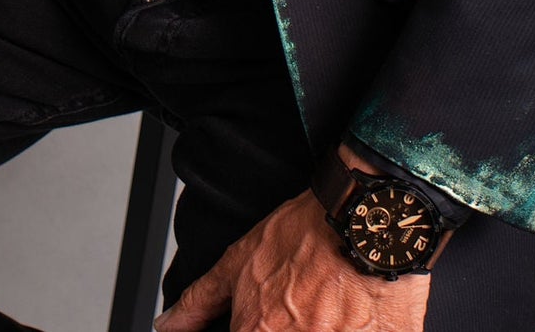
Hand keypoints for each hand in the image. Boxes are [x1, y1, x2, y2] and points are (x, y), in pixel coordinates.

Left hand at [155, 188, 428, 331]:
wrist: (367, 215)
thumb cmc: (307, 234)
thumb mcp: (241, 261)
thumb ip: (200, 301)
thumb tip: (167, 326)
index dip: (251, 330)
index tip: (268, 318)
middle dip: (291, 326)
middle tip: (303, 307)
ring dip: (319, 326)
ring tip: (326, 309)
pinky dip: (353, 330)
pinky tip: (351, 316)